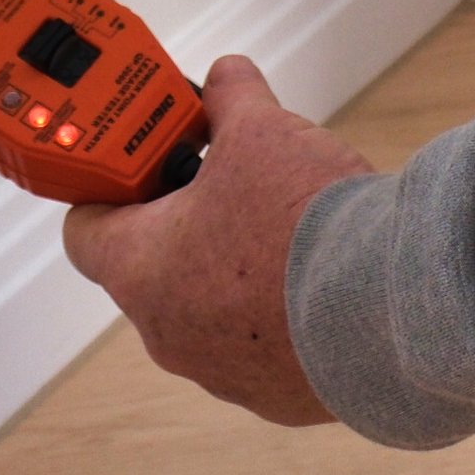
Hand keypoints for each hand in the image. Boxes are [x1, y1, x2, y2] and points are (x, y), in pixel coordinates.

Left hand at [62, 54, 375, 423]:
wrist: (389, 305)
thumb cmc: (306, 224)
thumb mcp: (263, 131)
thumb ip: (231, 99)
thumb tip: (226, 79)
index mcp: (141, 269)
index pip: (85, 228)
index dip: (110, 185)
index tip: (141, 163)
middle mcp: (167, 332)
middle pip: (153, 265)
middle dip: (187, 219)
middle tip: (224, 181)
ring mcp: (220, 371)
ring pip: (208, 308)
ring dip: (233, 268)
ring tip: (280, 225)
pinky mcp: (274, 395)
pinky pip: (259, 344)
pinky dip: (276, 312)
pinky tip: (315, 275)